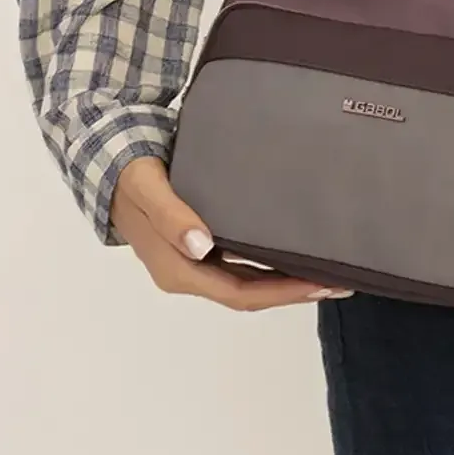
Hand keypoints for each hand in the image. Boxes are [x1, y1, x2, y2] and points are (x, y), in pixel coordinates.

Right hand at [110, 157, 353, 310]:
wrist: (110, 161)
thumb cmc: (130, 175)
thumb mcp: (149, 190)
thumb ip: (173, 216)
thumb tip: (203, 246)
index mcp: (179, 270)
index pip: (242, 293)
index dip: (284, 292)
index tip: (324, 284)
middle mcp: (190, 271)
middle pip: (252, 293)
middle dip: (296, 290)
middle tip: (343, 280)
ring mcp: (195, 260)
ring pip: (249, 279)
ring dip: (287, 278)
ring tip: (329, 268)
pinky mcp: (200, 244)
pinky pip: (243, 261)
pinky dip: (271, 260)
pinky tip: (295, 248)